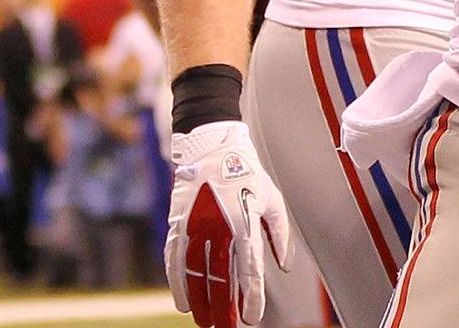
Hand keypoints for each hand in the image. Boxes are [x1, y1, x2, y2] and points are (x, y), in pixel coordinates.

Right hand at [165, 121, 290, 327]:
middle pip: (221, 278)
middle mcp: (218, 229)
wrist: (212, 148)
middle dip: (224, 308)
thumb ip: (279, 235)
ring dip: (200, 301)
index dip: (251, 297)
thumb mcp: (272, 200)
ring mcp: (195, 227)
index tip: (252, 318)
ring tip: (205, 322)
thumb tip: (283, 266)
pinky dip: (178, 284)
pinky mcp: (178, 225)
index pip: (249, 270)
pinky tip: (184, 303)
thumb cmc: (248, 175)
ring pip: (196, 274)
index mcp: (245, 223)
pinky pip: (175, 261)